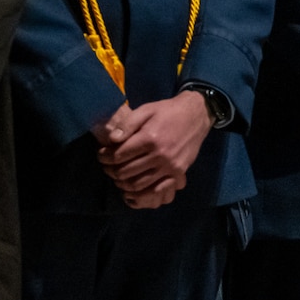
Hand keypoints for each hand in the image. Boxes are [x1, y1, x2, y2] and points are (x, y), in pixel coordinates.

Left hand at [97, 91, 211, 207]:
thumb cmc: (168, 111)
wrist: (198, 114)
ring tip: (118, 174)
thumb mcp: (147, 109)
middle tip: (107, 165)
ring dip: (122, 182)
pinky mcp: (178, 172)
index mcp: (150, 138)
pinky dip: (140, 190)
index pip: (118, 156)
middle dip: (111, 170)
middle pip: (125, 172)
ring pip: (137, 184)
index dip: (105, 156)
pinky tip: (134, 183)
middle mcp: (160, 155)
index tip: (101, 154)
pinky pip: (155, 188)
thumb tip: (111, 140)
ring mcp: (170, 166)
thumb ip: (127, 123)